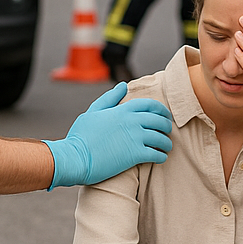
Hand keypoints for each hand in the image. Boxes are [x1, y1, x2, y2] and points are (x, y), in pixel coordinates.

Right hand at [44, 82, 172, 187]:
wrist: (75, 157)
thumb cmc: (81, 136)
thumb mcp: (93, 112)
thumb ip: (110, 98)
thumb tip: (123, 85)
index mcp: (122, 110)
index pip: (149, 105)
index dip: (160, 110)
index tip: (163, 116)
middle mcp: (131, 121)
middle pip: (159, 120)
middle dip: (166, 126)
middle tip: (167, 132)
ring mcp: (134, 138)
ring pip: (161, 138)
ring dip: (166, 143)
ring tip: (165, 147)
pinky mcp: (135, 155)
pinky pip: (157, 154)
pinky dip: (161, 156)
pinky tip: (160, 158)